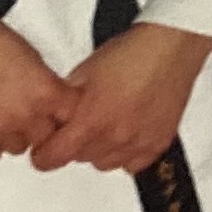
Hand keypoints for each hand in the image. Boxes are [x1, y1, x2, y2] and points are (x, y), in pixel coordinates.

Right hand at [0, 0, 72, 162]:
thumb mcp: (31, 56)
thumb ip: (45, 83)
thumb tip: (52, 98)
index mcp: (46, 91)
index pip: (70, 118)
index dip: (62, 114)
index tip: (56, 112)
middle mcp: (27, 113)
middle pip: (45, 138)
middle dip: (39, 127)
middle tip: (27, 112)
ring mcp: (1, 126)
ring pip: (19, 148)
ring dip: (14, 136)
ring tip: (3, 115)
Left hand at [30, 23, 211, 174]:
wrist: (169, 47)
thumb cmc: (131, 53)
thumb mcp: (84, 72)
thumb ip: (65, 101)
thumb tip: (52, 117)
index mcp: (91, 119)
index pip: (56, 156)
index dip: (43, 156)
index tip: (41, 154)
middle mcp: (115, 136)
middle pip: (80, 158)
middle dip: (73, 145)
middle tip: (79, 125)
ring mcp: (138, 142)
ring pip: (105, 164)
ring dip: (99, 150)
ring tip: (104, 126)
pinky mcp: (158, 143)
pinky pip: (133, 165)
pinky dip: (125, 154)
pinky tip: (125, 134)